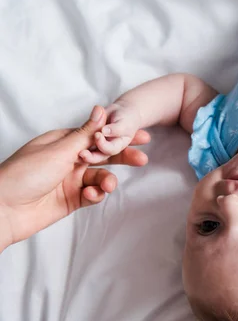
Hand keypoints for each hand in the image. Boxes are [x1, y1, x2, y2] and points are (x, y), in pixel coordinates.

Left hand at [0, 106, 149, 251]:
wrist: (3, 210)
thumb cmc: (24, 175)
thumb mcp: (58, 150)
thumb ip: (85, 133)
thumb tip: (101, 110)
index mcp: (63, 142)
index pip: (97, 136)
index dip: (119, 137)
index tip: (141, 136)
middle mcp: (68, 160)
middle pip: (103, 156)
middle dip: (122, 158)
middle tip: (141, 159)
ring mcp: (69, 180)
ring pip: (100, 178)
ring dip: (107, 182)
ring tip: (108, 187)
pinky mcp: (71, 200)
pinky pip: (92, 195)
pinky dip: (96, 195)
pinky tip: (90, 196)